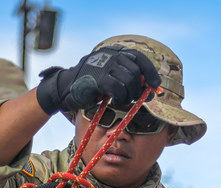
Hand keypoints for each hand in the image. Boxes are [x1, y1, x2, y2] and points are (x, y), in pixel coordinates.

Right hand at [36, 46, 160, 115]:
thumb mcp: (110, 77)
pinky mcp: (98, 78)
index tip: (155, 85)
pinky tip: (115, 101)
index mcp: (114, 52)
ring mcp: (104, 65)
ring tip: (122, 100)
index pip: (139, 58)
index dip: (149, 72)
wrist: (65, 89)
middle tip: (136, 99)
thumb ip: (127, 78)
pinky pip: (118, 89)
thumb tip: (149, 89)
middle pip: (135, 72)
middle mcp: (110, 55)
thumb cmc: (90, 85)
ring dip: (129, 95)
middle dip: (139, 89)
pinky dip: (120, 98)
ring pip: (129, 81)